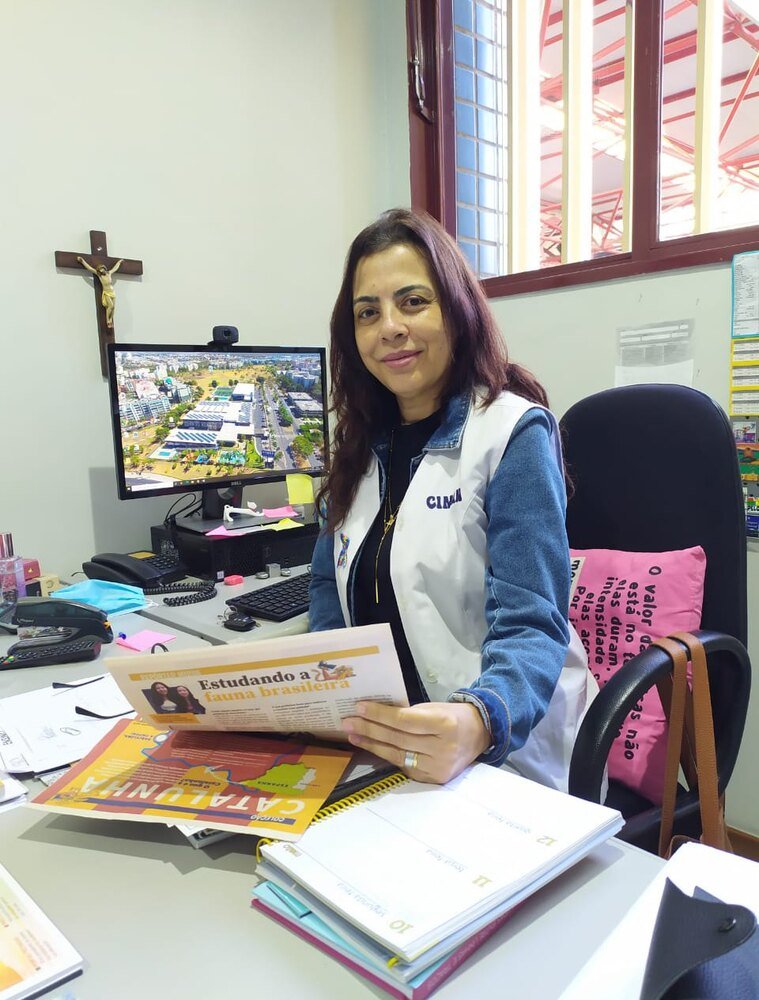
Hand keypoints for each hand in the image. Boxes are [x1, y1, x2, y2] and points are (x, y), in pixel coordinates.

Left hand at [341, 701, 489, 783]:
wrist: (479, 735)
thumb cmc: (453, 716)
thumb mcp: (434, 708)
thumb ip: (409, 714)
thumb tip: (375, 715)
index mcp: (445, 725)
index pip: (404, 721)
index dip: (380, 715)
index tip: (359, 707)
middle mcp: (443, 749)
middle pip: (398, 739)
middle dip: (369, 729)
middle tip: (348, 722)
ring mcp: (438, 767)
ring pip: (397, 755)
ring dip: (372, 745)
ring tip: (353, 735)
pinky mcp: (433, 779)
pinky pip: (404, 766)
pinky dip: (387, 755)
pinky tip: (372, 747)